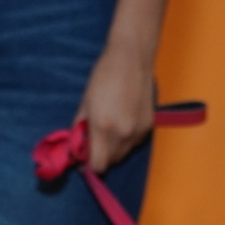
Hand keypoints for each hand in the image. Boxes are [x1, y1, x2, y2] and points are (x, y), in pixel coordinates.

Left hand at [74, 38, 155, 174]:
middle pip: (111, 162)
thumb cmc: (104, 76)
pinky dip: (126, 139)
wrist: (132, 57)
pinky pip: (134, 143)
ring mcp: (138, 132)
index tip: (83, 160)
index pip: (98, 166)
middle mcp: (122, 134)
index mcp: (103, 128)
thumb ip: (80, 128)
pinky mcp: (148, 127)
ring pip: (123, 154)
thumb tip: (76, 147)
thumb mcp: (86, 102)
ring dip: (114, 149)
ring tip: (110, 129)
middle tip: (95, 142)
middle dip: (101, 156)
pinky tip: (124, 121)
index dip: (89, 167)